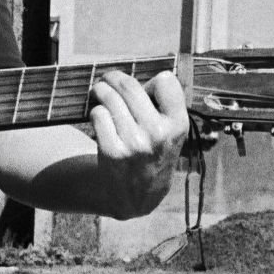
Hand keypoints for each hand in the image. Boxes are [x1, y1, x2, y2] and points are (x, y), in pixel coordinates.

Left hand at [89, 70, 189, 219]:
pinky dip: (95, 112)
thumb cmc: (152, 153)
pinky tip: (99, 118)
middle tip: (107, 78)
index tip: (145, 89)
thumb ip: (163, 105)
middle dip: (114, 77)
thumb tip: (135, 77)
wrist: (137, 195)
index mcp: (178, 124)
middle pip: (130, 86)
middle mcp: (158, 133)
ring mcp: (134, 144)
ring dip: (100, 90)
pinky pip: (98, 115)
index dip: (152, 82)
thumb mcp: (171, 133)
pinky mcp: (112, 152)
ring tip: (98, 92)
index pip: (166, 81)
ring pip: (109, 98)